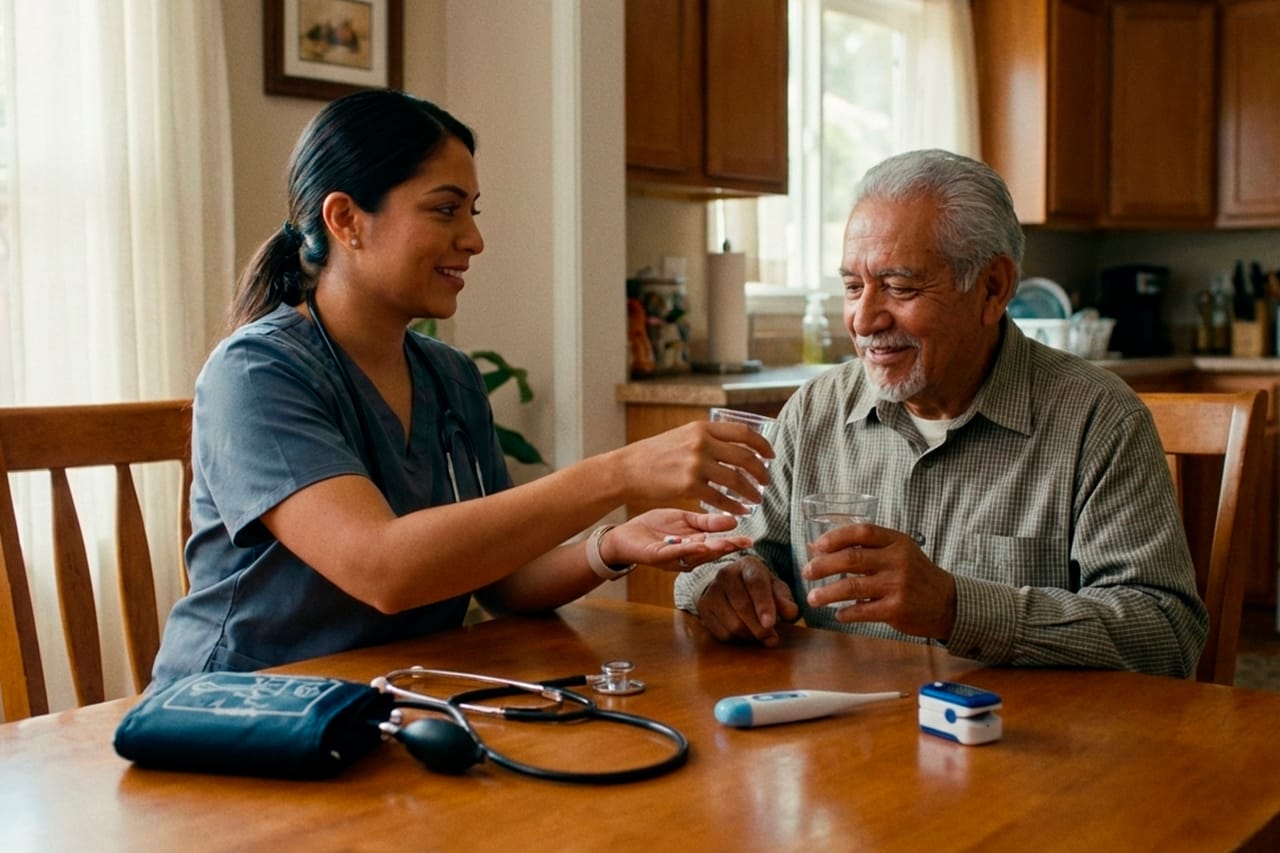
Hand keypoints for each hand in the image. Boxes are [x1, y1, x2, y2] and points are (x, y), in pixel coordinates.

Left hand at [600, 509, 751, 571]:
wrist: (625, 535)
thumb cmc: (655, 528)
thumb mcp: (685, 520)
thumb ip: (707, 522)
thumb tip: (734, 518)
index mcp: (695, 546)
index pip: (718, 544)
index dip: (734, 542)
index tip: (750, 539)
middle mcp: (686, 556)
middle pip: (710, 552)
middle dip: (727, 547)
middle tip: (744, 542)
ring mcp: (672, 558)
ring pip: (695, 555)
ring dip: (710, 550)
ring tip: (726, 543)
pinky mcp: (656, 556)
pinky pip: (672, 553)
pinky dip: (685, 550)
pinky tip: (696, 544)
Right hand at [612, 421, 773, 513]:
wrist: (629, 468)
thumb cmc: (655, 454)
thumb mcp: (683, 435)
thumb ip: (707, 438)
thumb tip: (735, 445)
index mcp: (703, 427)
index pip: (744, 432)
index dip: (762, 444)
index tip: (770, 455)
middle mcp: (702, 443)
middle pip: (745, 457)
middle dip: (761, 472)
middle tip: (767, 481)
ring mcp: (696, 464)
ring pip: (736, 480)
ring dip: (751, 492)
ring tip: (757, 499)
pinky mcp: (689, 485)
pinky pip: (721, 498)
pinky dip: (735, 506)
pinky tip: (741, 511)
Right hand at [692, 555, 799, 647]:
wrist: (730, 586)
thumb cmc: (758, 588)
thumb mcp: (775, 588)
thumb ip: (785, 599)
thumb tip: (791, 613)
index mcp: (748, 565)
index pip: (755, 584)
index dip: (763, 605)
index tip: (771, 623)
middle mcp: (725, 574)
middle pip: (742, 606)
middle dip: (759, 627)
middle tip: (772, 639)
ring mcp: (711, 591)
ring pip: (732, 622)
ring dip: (750, 635)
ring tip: (760, 636)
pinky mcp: (703, 608)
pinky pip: (721, 632)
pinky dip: (737, 639)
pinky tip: (745, 634)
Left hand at [803, 523, 956, 640]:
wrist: (947, 603)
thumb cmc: (915, 574)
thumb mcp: (899, 552)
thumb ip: (867, 548)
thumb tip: (819, 547)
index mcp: (897, 542)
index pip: (862, 531)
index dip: (835, 537)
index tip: (816, 546)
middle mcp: (897, 561)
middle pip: (851, 558)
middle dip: (823, 566)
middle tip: (807, 572)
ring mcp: (897, 585)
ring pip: (852, 586)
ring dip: (827, 593)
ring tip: (812, 598)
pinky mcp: (896, 609)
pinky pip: (862, 611)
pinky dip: (846, 613)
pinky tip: (838, 614)